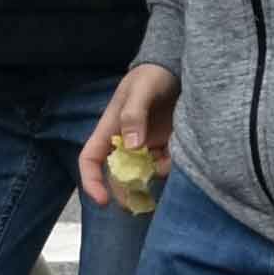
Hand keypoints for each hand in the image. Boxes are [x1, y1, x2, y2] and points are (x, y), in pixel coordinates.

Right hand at [77, 66, 174, 210]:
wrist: (177, 68)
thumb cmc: (152, 75)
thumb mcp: (141, 90)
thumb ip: (133, 115)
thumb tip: (132, 146)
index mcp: (109, 129)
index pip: (90, 160)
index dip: (92, 181)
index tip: (103, 199)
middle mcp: (126, 141)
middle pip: (117, 175)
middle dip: (126, 192)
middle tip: (140, 206)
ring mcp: (147, 144)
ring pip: (144, 173)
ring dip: (153, 179)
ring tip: (169, 167)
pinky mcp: (167, 144)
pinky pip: (166, 164)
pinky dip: (171, 167)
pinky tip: (183, 158)